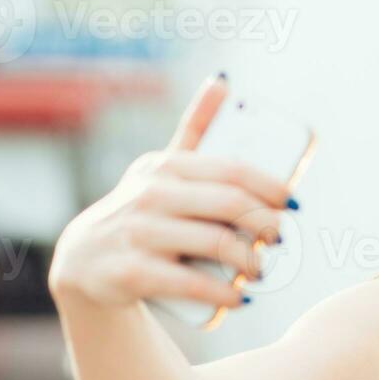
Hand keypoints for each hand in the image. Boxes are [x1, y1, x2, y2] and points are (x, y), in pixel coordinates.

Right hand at [48, 74, 293, 309]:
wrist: (84, 260)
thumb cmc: (141, 210)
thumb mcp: (161, 168)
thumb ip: (194, 128)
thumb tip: (224, 81)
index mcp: (165, 166)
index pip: (231, 171)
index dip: (271, 187)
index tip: (294, 205)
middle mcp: (149, 194)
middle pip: (230, 206)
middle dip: (266, 224)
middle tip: (281, 239)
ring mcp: (138, 233)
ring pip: (215, 244)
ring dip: (251, 261)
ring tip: (263, 270)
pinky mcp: (131, 272)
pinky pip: (189, 282)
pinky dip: (223, 292)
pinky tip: (241, 298)